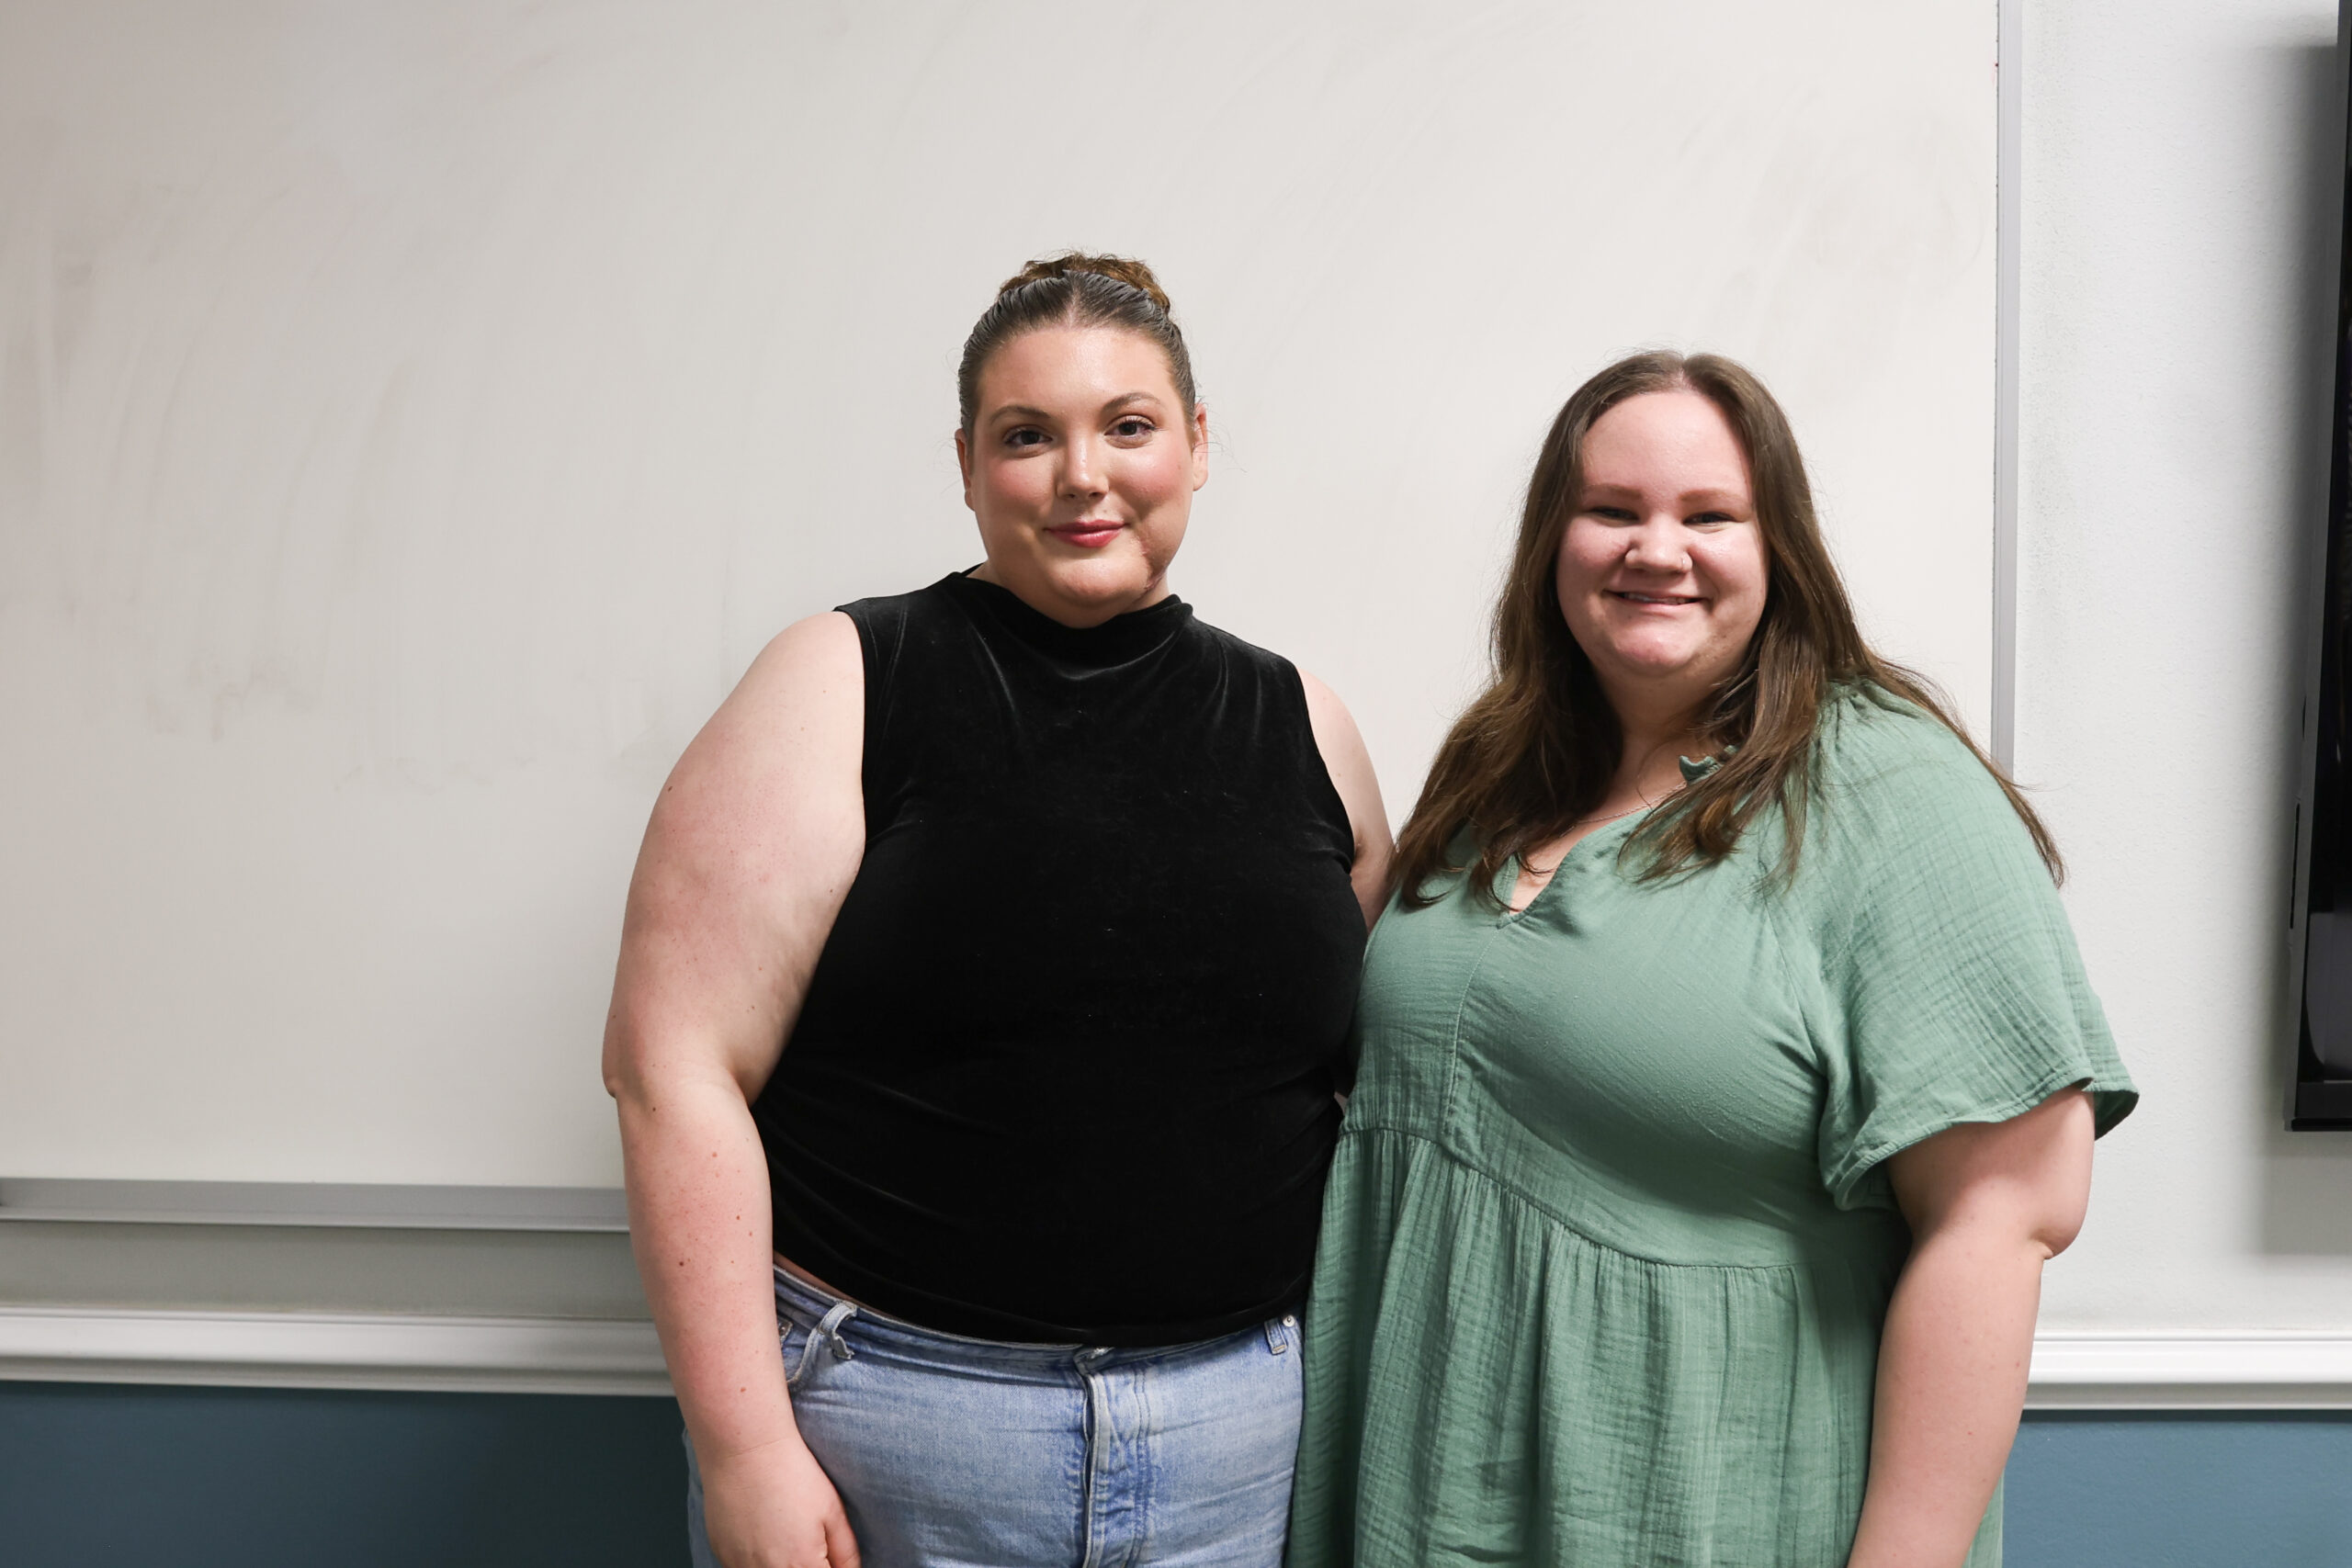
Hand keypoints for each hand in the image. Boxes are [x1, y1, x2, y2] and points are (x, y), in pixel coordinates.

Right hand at [699, 1430, 860, 1567]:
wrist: (746, 1448)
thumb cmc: (793, 1474)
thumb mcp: (832, 1511)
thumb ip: (846, 1553)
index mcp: (802, 1565)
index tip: (827, 1557)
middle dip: (805, 1564)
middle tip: (804, 1537)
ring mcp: (740, 1565)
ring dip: (780, 1564)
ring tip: (784, 1533)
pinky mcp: (722, 1553)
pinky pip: (742, 1567)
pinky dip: (755, 1560)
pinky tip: (762, 1532)